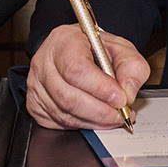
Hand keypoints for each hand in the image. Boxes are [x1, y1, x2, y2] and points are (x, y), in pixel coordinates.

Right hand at [25, 23, 148, 129]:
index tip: (121, 98)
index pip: (76, 69)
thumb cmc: (94, 49)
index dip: (100, 88)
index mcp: (63, 41)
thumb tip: (128, 92)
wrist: (76, 51)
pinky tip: (96, 118)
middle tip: (121, 114)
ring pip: (64, 114)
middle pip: (68, 97)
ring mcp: (36, 85)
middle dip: (100, 111)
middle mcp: (44, 63)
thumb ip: (132, 67)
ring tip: (113, 117)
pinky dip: (82, 125)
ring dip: (94, 121)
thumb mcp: (121, 48)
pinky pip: (59, 123)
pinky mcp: (36, 105)